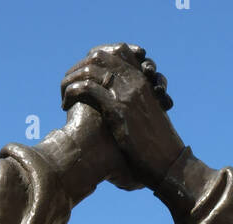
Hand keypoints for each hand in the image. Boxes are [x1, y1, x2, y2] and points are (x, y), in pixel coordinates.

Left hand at [61, 43, 182, 189]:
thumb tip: (117, 117)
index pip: (117, 52)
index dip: (95, 59)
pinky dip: (72, 92)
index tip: (82, 77)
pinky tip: (65, 106)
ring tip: (63, 96)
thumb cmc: (158, 151)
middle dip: (79, 68)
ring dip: (71, 79)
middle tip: (68, 86)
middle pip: (99, 56)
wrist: (169, 164)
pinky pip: (87, 87)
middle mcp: (135, 81)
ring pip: (90, 69)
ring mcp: (127, 92)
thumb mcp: (147, 121)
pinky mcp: (118, 108)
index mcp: (143, 81)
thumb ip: (134, 110)